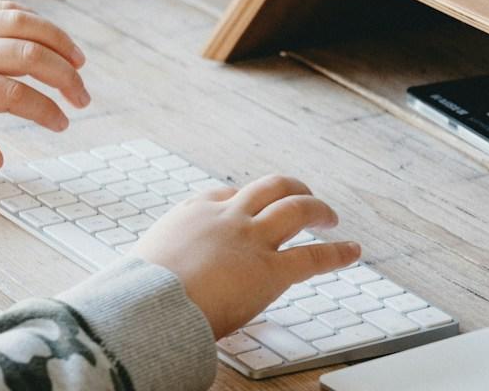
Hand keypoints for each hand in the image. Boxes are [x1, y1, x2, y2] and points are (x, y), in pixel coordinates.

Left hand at [0, 0, 90, 170]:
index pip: (14, 95)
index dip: (45, 110)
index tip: (62, 124)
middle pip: (28, 55)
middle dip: (64, 78)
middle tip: (82, 98)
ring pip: (23, 23)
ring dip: (58, 41)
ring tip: (79, 63)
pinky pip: (6, 8)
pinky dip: (35, 21)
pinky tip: (51, 40)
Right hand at [133, 175, 361, 337]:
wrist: (150, 301)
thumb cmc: (137, 291)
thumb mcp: (143, 262)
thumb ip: (156, 265)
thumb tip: (140, 286)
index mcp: (192, 214)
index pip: (224, 195)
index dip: (243, 199)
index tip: (250, 204)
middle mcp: (226, 217)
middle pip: (267, 188)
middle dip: (289, 187)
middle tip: (301, 194)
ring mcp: (251, 239)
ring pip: (295, 208)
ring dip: (317, 208)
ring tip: (330, 215)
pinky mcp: (271, 270)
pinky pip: (313, 256)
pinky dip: (336, 252)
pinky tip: (352, 250)